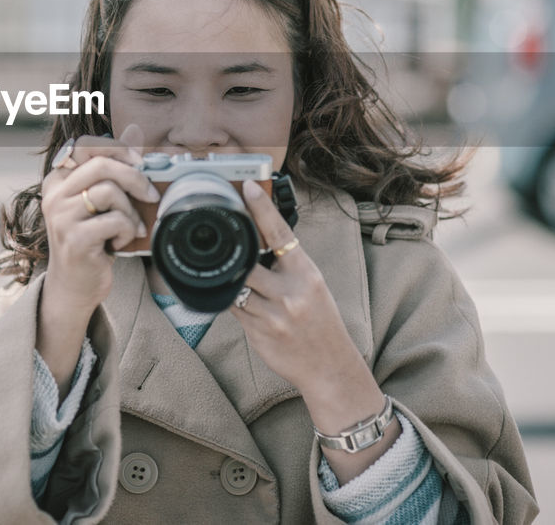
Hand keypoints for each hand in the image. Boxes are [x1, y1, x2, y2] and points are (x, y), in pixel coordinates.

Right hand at [36, 123, 158, 396]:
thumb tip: (134, 130)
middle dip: (134, 176)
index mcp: (58, 179)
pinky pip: (114, 220)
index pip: (85, 145)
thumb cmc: (91, 240)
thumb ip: (112, 167)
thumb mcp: (99, 201)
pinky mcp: (75, 239)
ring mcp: (62, 217)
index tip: (138, 162)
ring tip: (129, 227)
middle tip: (149, 193)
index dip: (116, 148)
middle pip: (101, 165)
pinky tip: (122, 241)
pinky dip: (128, 230)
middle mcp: (55, 194)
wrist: (75, 285)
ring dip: (130, 211)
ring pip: (109, 192)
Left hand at [230, 180, 380, 415]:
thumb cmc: (320, 321)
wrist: (329, 367)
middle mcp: (291, 293)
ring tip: (235, 278)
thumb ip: (287, 265)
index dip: (262, 208)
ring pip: (235, 286)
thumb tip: (256, 241)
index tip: (247, 187)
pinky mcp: (258, 333)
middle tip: (225, 242)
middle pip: (247, 262)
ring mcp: (273, 315)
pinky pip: (233, 308)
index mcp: (307, 274)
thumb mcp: (313, 286)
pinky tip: (240, 301)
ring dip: (232, 281)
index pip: (280, 234)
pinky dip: (231, 300)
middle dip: (236, 255)